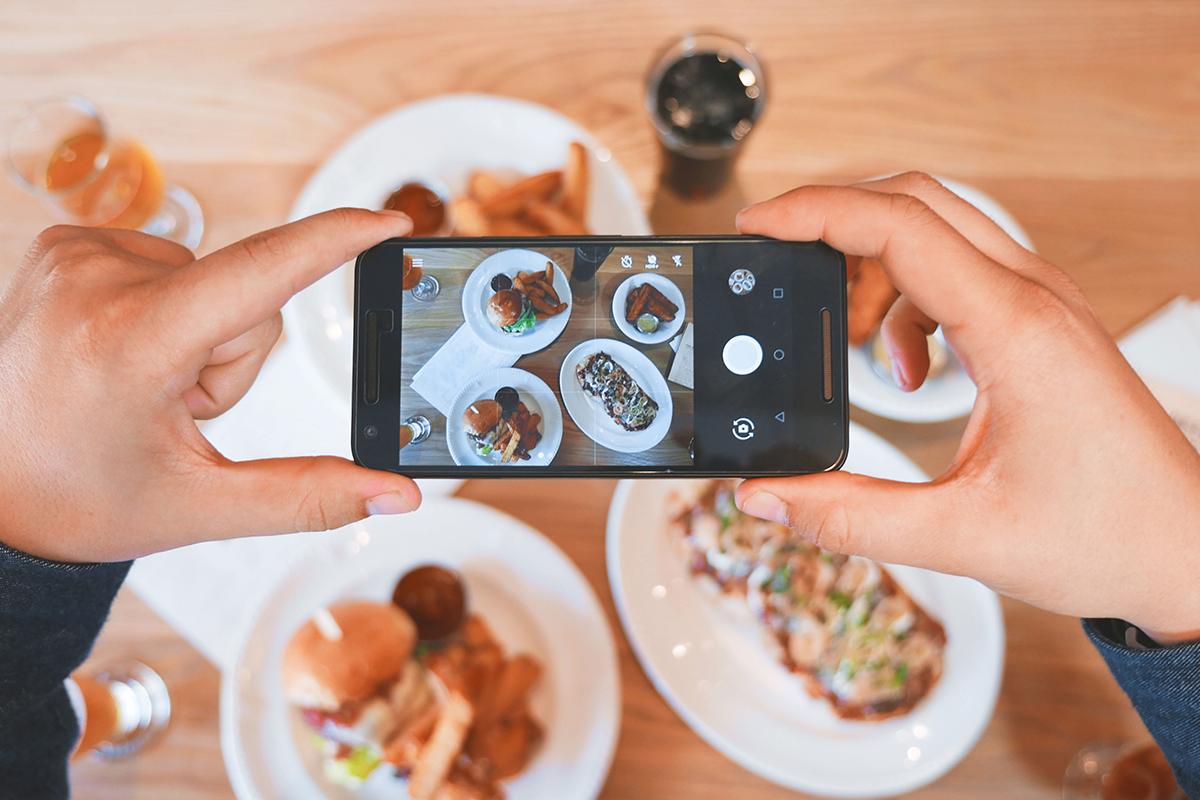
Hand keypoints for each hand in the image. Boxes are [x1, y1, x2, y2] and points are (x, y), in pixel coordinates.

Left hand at [0, 209, 419, 562]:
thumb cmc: (76, 499)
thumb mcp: (200, 507)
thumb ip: (310, 496)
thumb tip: (396, 495)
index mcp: (132, 343)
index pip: (261, 272)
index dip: (336, 241)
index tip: (390, 221)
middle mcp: (97, 280)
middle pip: (246, 296)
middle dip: (234, 357)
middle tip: (174, 409)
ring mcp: (75, 255)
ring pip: (211, 280)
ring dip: (199, 336)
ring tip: (141, 386)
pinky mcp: (66, 245)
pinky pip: (168, 265)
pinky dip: (165, 312)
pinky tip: (122, 355)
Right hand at [735, 173, 1199, 640]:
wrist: (1187, 550)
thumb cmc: (1108, 535)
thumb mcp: (961, 536)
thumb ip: (850, 517)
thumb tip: (767, 495)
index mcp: (1015, 330)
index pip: (899, 226)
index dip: (815, 213)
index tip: (757, 225)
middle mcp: (1033, 298)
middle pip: (915, 202)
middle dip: (834, 221)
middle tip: (780, 262)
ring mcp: (1042, 304)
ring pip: (936, 230)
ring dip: (872, 267)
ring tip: (848, 341)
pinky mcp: (1041, 324)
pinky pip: (957, 272)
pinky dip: (907, 302)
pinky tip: (908, 368)